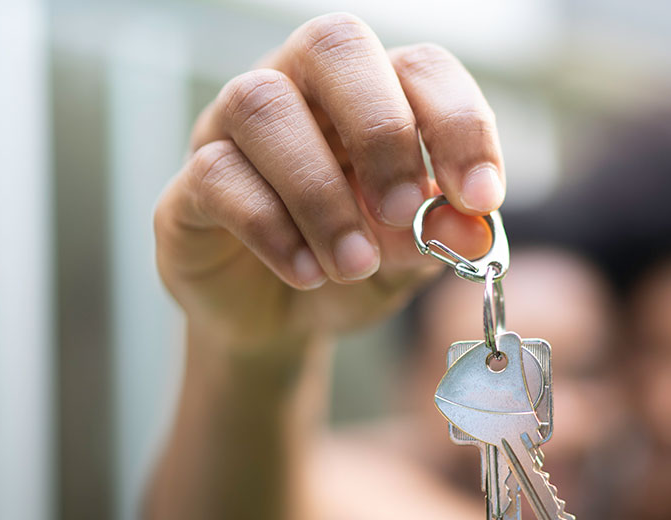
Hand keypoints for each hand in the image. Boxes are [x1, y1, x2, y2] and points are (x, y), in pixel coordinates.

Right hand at [154, 13, 500, 355]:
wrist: (279, 322)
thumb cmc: (352, 267)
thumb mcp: (411, 261)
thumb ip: (441, 237)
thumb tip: (473, 228)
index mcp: (373, 92)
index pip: (421, 67)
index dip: (459, 123)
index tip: (480, 197)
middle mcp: (302, 87)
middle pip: (334, 46)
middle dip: (381, 131)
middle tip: (404, 211)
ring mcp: (235, 127)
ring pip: (263, 106)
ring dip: (321, 192)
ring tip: (354, 263)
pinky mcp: (191, 182)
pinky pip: (218, 175)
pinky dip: (272, 228)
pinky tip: (307, 273)